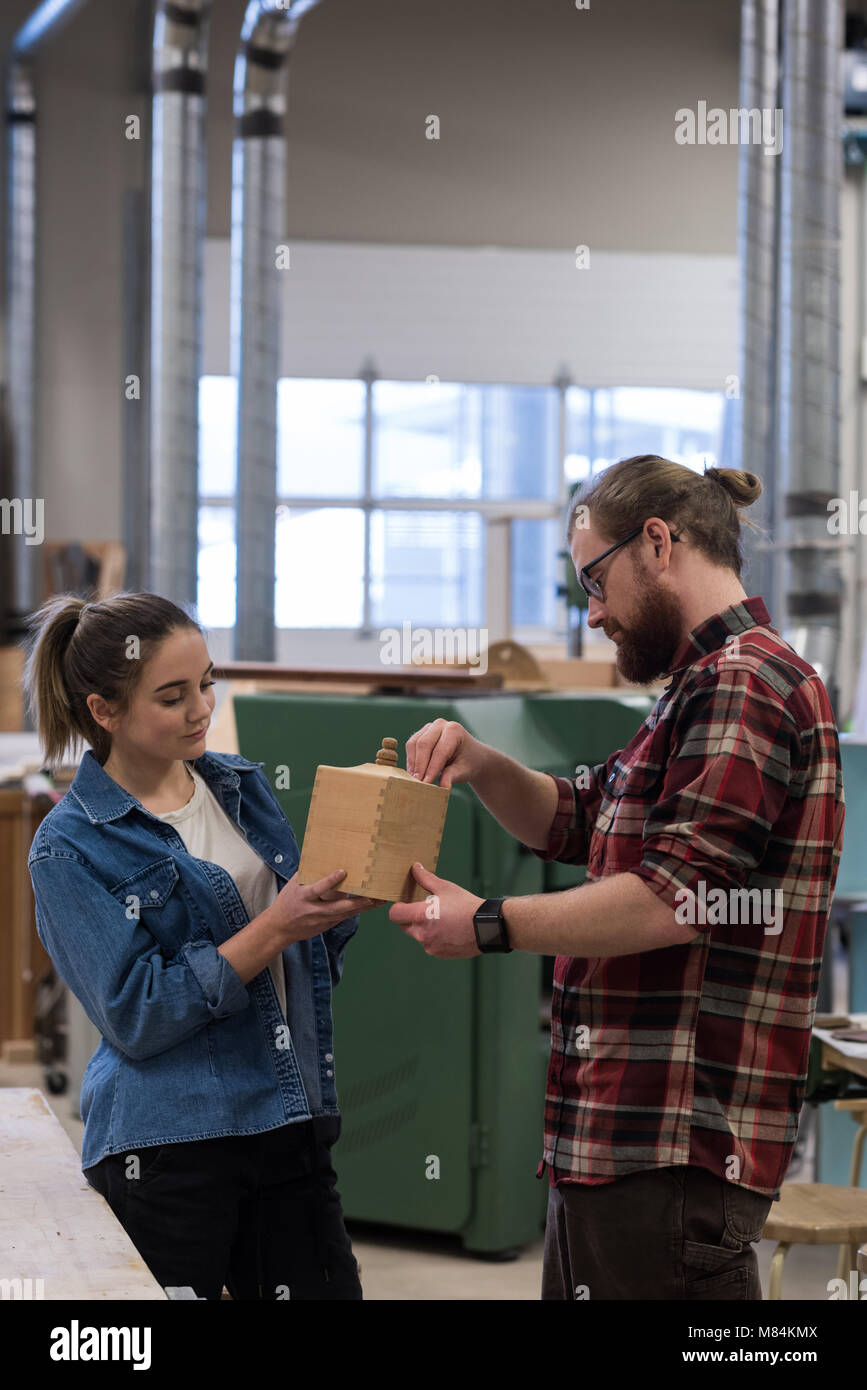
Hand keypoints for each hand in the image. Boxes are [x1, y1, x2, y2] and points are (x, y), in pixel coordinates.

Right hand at [270, 870, 384, 944]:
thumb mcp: (294, 885)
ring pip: (345, 913)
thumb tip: (323, 854)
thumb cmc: (288, 900)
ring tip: (379, 900)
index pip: (318, 888)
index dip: (329, 881)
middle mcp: (314, 909)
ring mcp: (322, 919)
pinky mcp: (327, 925)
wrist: (281, 927)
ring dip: (363, 907)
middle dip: (356, 901)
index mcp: (304, 896)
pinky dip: (358, 910)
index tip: (342, 872)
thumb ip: (308, 872)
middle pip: (337, 906)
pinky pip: (345, 917)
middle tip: (372, 895)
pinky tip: (371, 904)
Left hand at [388, 863, 484, 957]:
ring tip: (440, 918)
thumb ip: (426, 878)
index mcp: (421, 916)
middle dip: (409, 917)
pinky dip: (434, 937)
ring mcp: (430, 946)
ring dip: (422, 928)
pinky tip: (448, 929)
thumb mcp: (446, 888)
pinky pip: (429, 944)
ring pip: (417, 935)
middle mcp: (422, 934)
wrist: (487, 927)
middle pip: (403, 926)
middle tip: (424, 908)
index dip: (398, 907)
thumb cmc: (466, 905)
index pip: (394, 914)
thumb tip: (415, 868)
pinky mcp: (439, 953)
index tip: (406, 902)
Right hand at [405, 719, 485, 787]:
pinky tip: (414, 773)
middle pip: (424, 744)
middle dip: (420, 765)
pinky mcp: (420, 733)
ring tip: (415, 780)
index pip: (440, 751)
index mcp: (455, 730)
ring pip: (414, 744)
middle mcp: (440, 724)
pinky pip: (411, 746)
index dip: (431, 768)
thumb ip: (451, 777)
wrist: (470, 755)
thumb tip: (443, 787)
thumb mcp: (463, 771)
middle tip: (418, 783)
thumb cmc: (468, 763)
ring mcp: (429, 727)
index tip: (426, 784)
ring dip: (413, 763)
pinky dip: (411, 760)